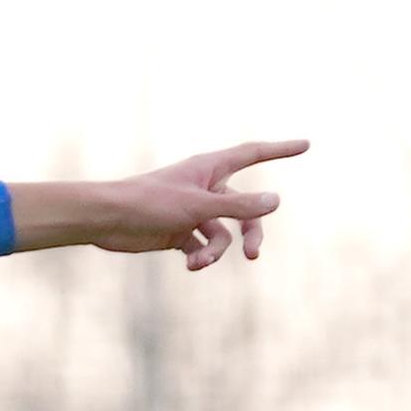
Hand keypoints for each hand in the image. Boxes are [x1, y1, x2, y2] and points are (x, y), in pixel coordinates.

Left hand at [32, 139, 307, 269]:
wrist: (105, 220)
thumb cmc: (149, 203)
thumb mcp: (199, 206)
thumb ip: (238, 206)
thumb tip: (276, 201)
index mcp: (209, 169)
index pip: (253, 154)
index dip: (280, 149)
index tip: (306, 144)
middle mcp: (204, 188)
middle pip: (244, 209)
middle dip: (251, 232)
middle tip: (254, 254)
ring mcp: (192, 211)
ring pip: (222, 234)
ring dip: (215, 252)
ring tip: (198, 263)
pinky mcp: (178, 232)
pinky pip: (202, 247)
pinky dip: (201, 257)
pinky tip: (191, 265)